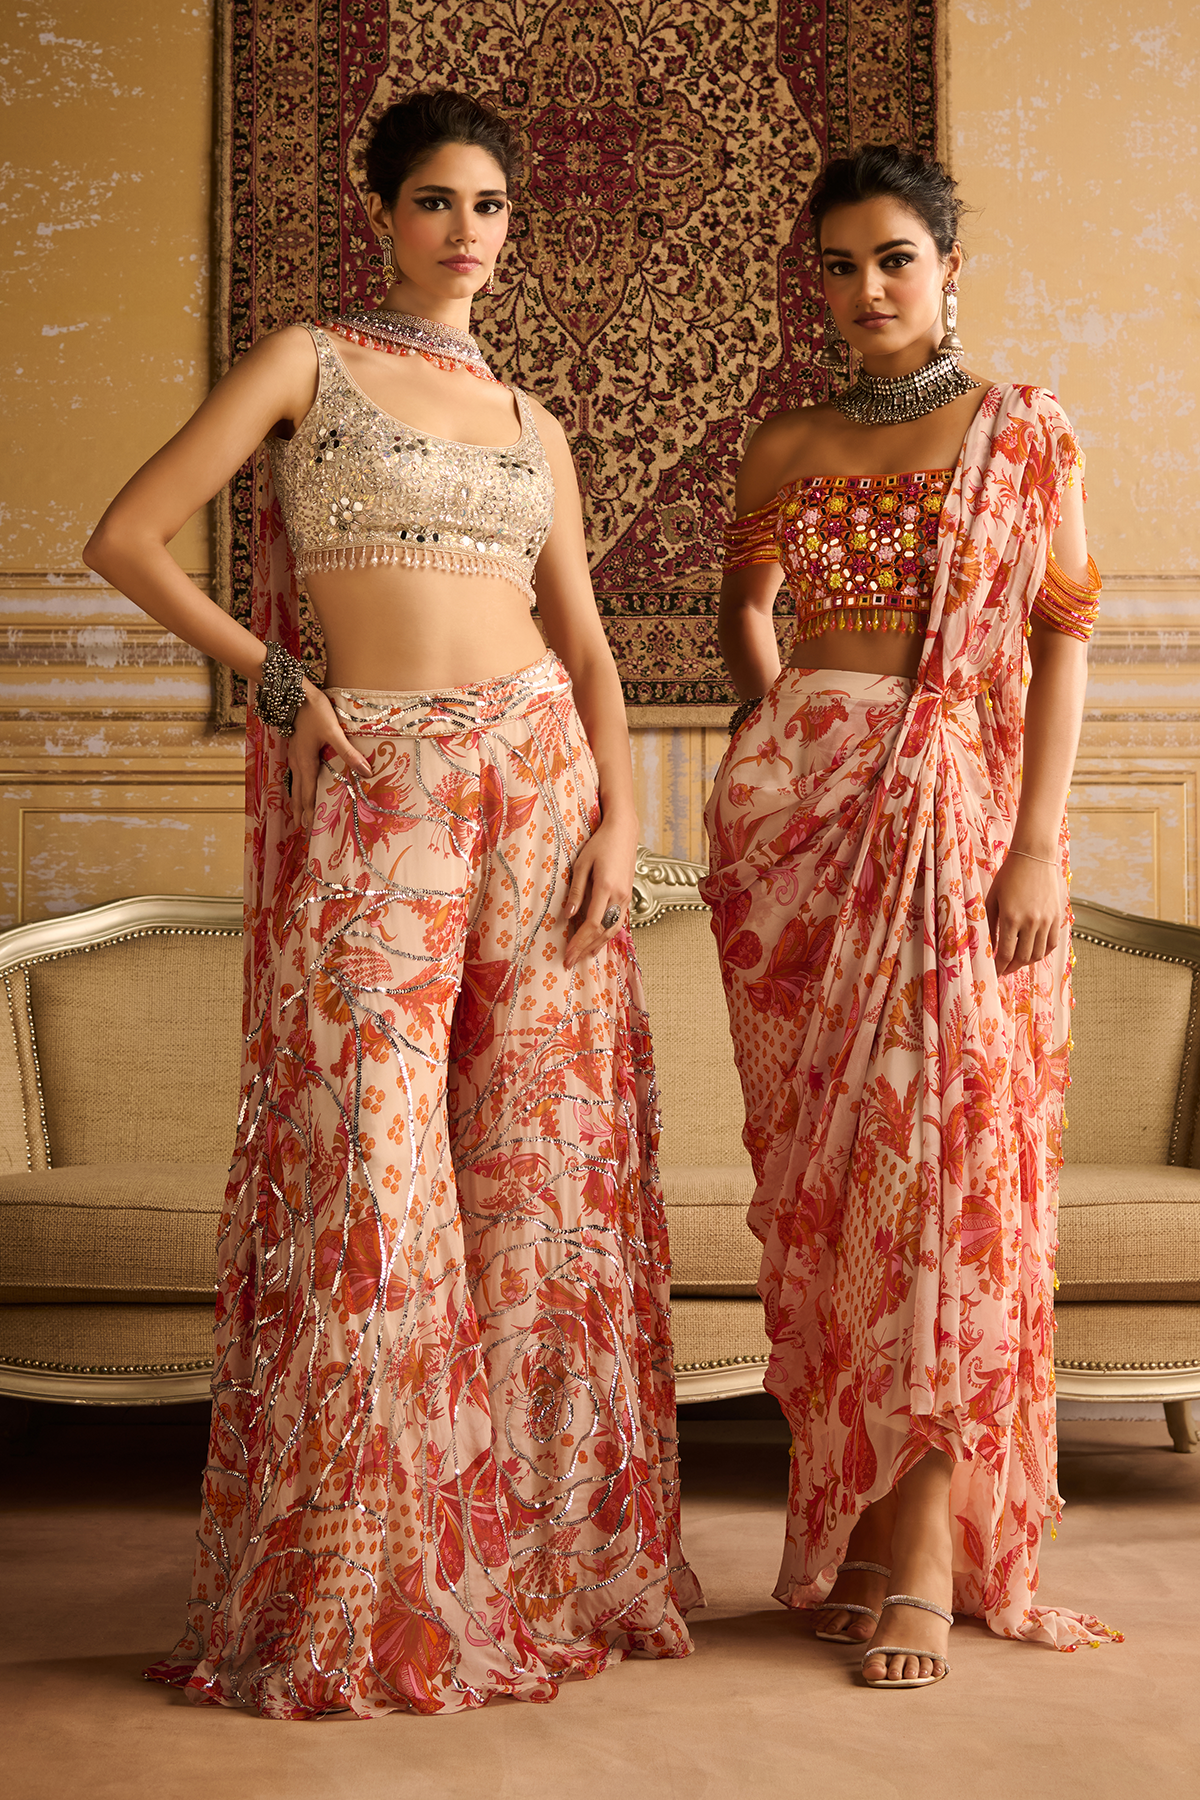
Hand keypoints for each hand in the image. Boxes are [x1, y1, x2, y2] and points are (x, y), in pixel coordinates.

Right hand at [285, 683, 371, 831]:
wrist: (295, 693)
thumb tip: (367, 772)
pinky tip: (300, 786)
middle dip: (301, 811)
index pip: (308, 794)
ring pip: (294, 784)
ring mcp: (294, 756)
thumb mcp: (334, 732)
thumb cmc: (315, 711)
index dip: (309, 812)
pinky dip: (297, 787)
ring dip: (297, 800)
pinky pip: (295, 774)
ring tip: (298, 814)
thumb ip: (350, 753)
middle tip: (303, 828)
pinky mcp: (295, 749)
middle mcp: (297, 763)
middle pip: (298, 793)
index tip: (309, 828)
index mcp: (305, 763)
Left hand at [563, 811, 638, 970]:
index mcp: (605, 888)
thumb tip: (568, 916)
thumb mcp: (581, 865)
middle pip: (602, 932)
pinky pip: (618, 922)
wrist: (624, 832)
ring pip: (612, 929)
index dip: (578, 942)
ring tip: (583, 957)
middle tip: (570, 962)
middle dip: (585, 949)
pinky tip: (598, 942)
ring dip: (597, 946)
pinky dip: (607, 935)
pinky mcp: (628, 896)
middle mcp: (619, 896)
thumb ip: (576, 892)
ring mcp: (626, 897)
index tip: (567, 954)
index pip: (591, 924)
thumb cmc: (599, 844)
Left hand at [984, 851, 1062, 975]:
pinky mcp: (1057, 917)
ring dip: (1026, 962)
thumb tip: (990, 946)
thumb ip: (990, 924)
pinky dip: (1043, 952)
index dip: (999, 967)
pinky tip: (1033, 952)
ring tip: (1017, 961)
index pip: (1005, 953)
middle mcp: (1031, 922)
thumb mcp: (992, 899)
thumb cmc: (1009, 875)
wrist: (1034, 857)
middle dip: (1011, 967)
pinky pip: (1052, 944)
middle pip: (1022, 957)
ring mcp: (1046, 920)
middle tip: (1004, 969)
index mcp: (1011, 917)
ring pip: (1039, 954)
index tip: (994, 972)